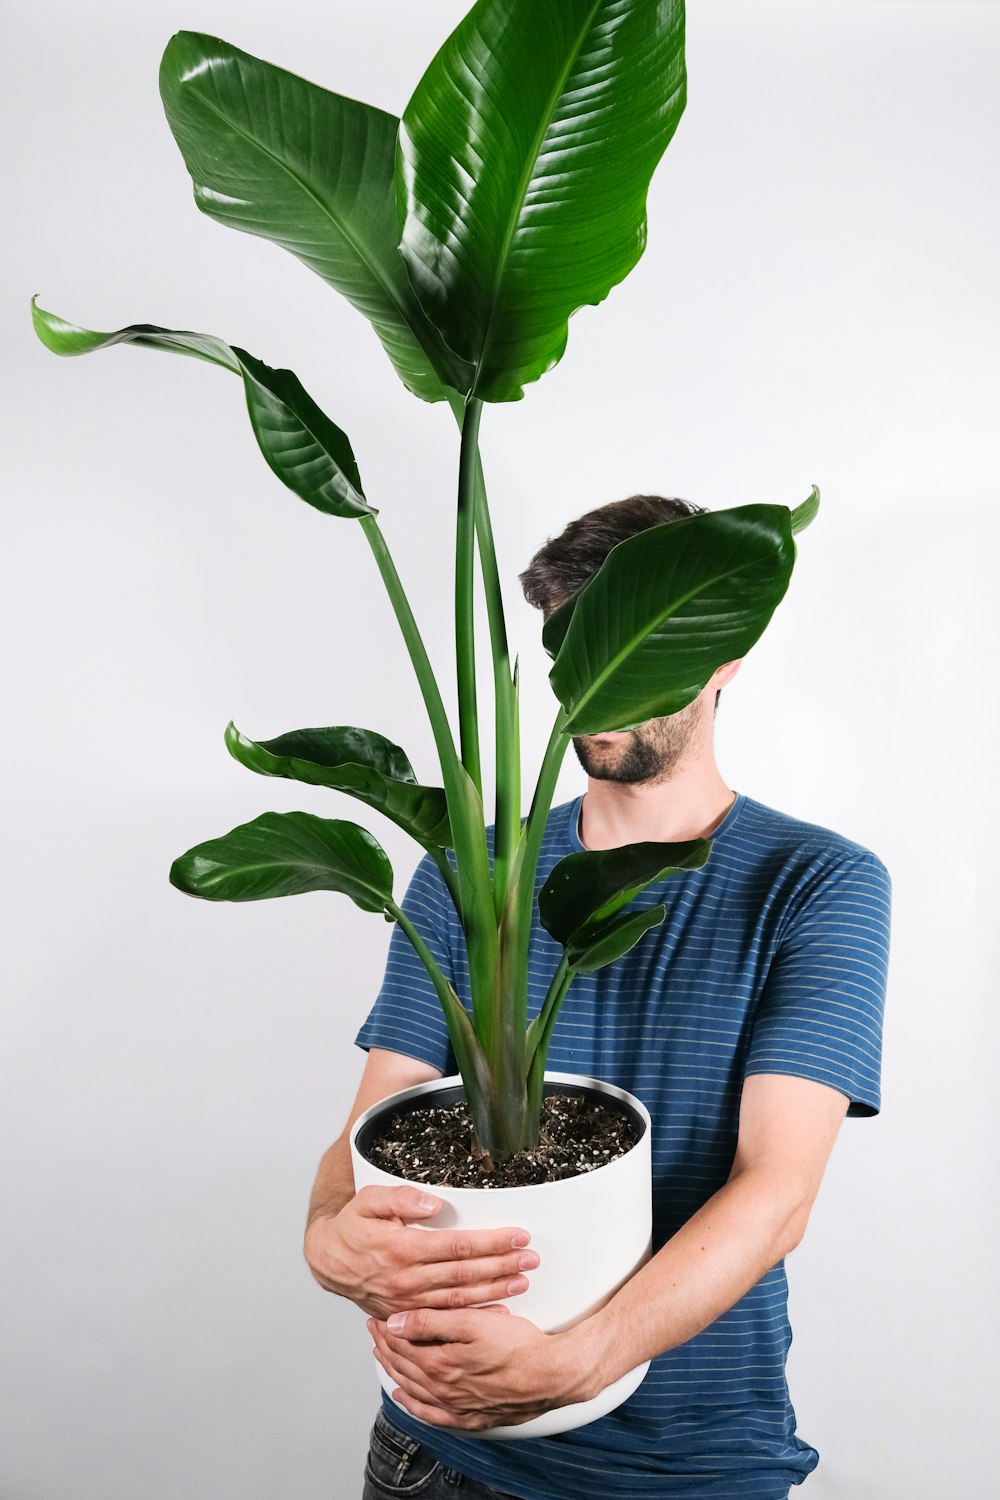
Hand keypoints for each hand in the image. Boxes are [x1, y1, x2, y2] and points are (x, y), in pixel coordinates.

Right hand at [303, 1186, 539, 1318]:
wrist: (328, 1261)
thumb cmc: (352, 1226)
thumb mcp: (369, 1200)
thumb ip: (402, 1199)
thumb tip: (434, 1204)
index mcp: (403, 1249)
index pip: (458, 1246)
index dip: (491, 1242)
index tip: (517, 1236)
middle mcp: (408, 1280)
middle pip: (465, 1274)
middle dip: (502, 1265)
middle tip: (531, 1259)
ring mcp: (408, 1302)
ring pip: (460, 1299)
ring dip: (494, 1291)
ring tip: (523, 1282)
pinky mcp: (408, 1315)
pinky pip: (446, 1319)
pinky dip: (474, 1317)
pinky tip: (496, 1312)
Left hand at [369, 1305, 597, 1429]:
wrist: (551, 1375)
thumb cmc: (518, 1346)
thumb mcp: (473, 1322)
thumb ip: (431, 1322)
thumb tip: (396, 1323)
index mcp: (440, 1365)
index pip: (401, 1346)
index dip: (386, 1330)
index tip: (376, 1318)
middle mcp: (443, 1391)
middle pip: (404, 1368)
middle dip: (386, 1348)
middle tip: (375, 1333)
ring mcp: (456, 1407)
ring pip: (413, 1390)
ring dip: (395, 1372)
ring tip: (384, 1358)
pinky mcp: (471, 1417)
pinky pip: (431, 1415)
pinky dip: (413, 1406)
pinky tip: (406, 1399)